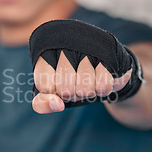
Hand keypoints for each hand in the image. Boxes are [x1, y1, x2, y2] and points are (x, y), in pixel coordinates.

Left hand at [28, 19, 142, 113]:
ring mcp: (87, 49)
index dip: (54, 92)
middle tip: (75, 83)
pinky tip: (99, 77)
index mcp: (46, 52)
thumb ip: (43, 102)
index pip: (44, 85)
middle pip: (64, 89)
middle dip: (72, 94)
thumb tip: (57, 105)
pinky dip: (102, 89)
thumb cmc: (72, 78)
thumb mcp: (52, 89)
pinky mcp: (108, 55)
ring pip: (84, 90)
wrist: (104, 66)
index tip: (57, 84)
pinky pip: (103, 87)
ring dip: (88, 92)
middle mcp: (64, 45)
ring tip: (88, 80)